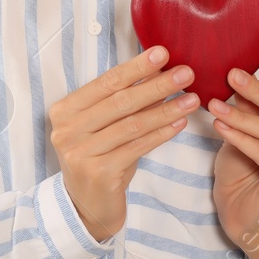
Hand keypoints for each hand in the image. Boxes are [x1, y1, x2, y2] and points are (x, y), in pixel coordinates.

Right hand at [49, 46, 199, 244]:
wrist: (86, 205)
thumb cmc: (99, 158)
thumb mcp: (105, 127)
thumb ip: (123, 102)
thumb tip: (158, 71)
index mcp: (65, 110)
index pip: (105, 83)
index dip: (135, 67)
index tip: (162, 53)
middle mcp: (67, 129)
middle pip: (120, 101)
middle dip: (156, 85)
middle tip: (186, 73)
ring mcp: (81, 152)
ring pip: (131, 124)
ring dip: (165, 110)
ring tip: (192, 99)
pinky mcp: (100, 172)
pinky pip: (137, 147)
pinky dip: (161, 134)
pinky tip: (180, 123)